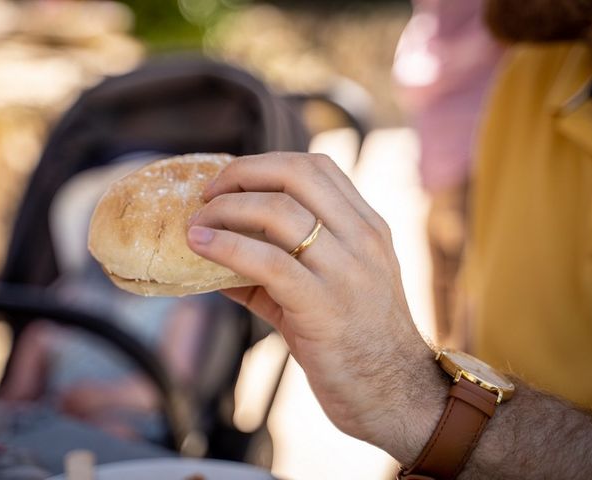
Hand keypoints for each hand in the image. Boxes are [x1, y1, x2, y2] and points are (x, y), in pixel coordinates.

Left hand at [187, 152, 444, 462]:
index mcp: (368, 228)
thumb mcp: (329, 290)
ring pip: (279, 211)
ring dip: (227, 209)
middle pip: (297, 174)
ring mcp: (347, 271)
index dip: (267, 163)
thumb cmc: (357, 342)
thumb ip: (279, 268)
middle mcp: (362, 239)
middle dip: (243, 173)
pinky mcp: (324, 306)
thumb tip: (216, 256)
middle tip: (209, 193)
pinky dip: (227, 246)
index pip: (318, 167)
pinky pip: (269, 262)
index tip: (233, 179)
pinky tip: (201, 246)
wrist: (394, 395)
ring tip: (196, 222)